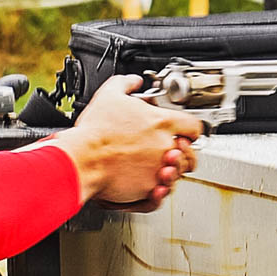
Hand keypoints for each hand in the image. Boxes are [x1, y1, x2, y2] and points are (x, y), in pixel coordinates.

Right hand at [50, 75, 201, 206]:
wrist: (82, 159)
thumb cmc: (95, 131)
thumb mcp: (109, 94)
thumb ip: (126, 84)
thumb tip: (133, 81)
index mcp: (161, 122)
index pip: (194, 126)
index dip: (190, 130)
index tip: (182, 133)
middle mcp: (165, 146)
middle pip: (190, 154)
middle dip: (183, 154)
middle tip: (170, 151)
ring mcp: (158, 169)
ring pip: (178, 175)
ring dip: (170, 171)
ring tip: (155, 167)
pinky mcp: (147, 188)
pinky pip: (162, 193)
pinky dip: (158, 191)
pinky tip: (149, 184)